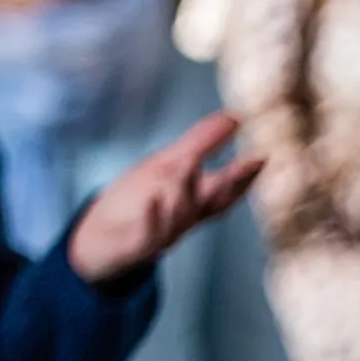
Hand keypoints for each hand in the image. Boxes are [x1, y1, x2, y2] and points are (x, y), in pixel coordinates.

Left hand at [65, 111, 263, 285]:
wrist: (95, 241)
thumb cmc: (137, 200)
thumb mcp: (167, 165)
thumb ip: (201, 143)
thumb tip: (235, 116)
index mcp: (195, 200)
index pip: (227, 187)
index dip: (246, 173)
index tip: (264, 154)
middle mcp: (184, 217)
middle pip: (212, 202)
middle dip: (232, 183)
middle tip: (251, 162)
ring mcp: (161, 232)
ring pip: (180, 214)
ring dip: (187, 190)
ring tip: (189, 164)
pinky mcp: (135, 245)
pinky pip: (146, 234)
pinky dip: (151, 218)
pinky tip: (152, 201)